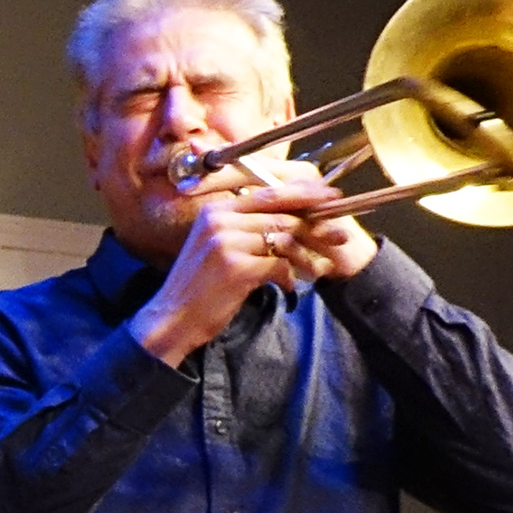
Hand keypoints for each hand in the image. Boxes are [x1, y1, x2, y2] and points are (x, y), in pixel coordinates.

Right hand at [130, 172, 370, 366]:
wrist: (171, 320)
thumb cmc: (198, 287)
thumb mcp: (216, 247)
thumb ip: (245, 228)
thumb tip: (291, 219)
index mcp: (215, 210)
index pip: (268, 192)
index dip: (304, 194)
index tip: (331, 198)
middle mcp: (219, 220)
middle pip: (281, 214)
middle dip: (316, 225)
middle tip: (341, 234)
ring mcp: (225, 242)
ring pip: (284, 239)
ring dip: (307, 255)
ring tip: (319, 268)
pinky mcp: (235, 267)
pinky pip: (278, 264)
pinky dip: (289, 276)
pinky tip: (289, 286)